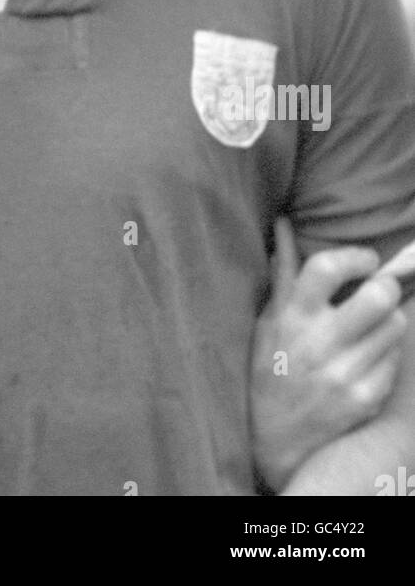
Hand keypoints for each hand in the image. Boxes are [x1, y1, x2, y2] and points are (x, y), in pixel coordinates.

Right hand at [250, 216, 406, 491]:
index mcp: (291, 317)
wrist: (273, 441)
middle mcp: (319, 343)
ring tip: (371, 326)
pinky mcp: (366, 398)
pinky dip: (387, 353)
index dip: (355, 256)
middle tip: (377, 290)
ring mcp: (346, 373)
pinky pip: (396, 359)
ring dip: (389, 320)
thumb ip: (282, 271)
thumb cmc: (268, 370)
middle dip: (385, 286)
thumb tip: (283, 223)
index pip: (328, 267)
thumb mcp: (268, 319)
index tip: (363, 260)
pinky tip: (368, 358)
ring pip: (396, 325)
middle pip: (379, 296)